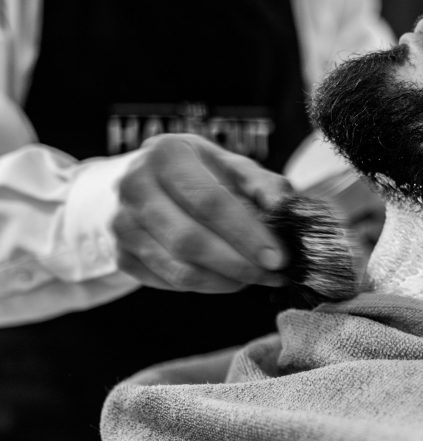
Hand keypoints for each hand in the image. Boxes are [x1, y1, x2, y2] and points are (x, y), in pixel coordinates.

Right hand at [112, 134, 291, 292]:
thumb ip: (264, 186)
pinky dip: (205, 287)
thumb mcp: (236, 167)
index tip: (277, 257)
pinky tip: (228, 279)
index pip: (208, 201)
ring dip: (225, 281)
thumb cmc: (205, 174)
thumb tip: (283, 211)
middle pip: (190, 240)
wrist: (156, 182)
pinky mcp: (121, 254)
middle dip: (238, 264)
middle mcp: (134, 186)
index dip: (246, 233)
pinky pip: (168, 283)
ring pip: (178, 269)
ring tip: (255, 278)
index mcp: (165, 154)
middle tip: (272, 275)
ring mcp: (122, 223)